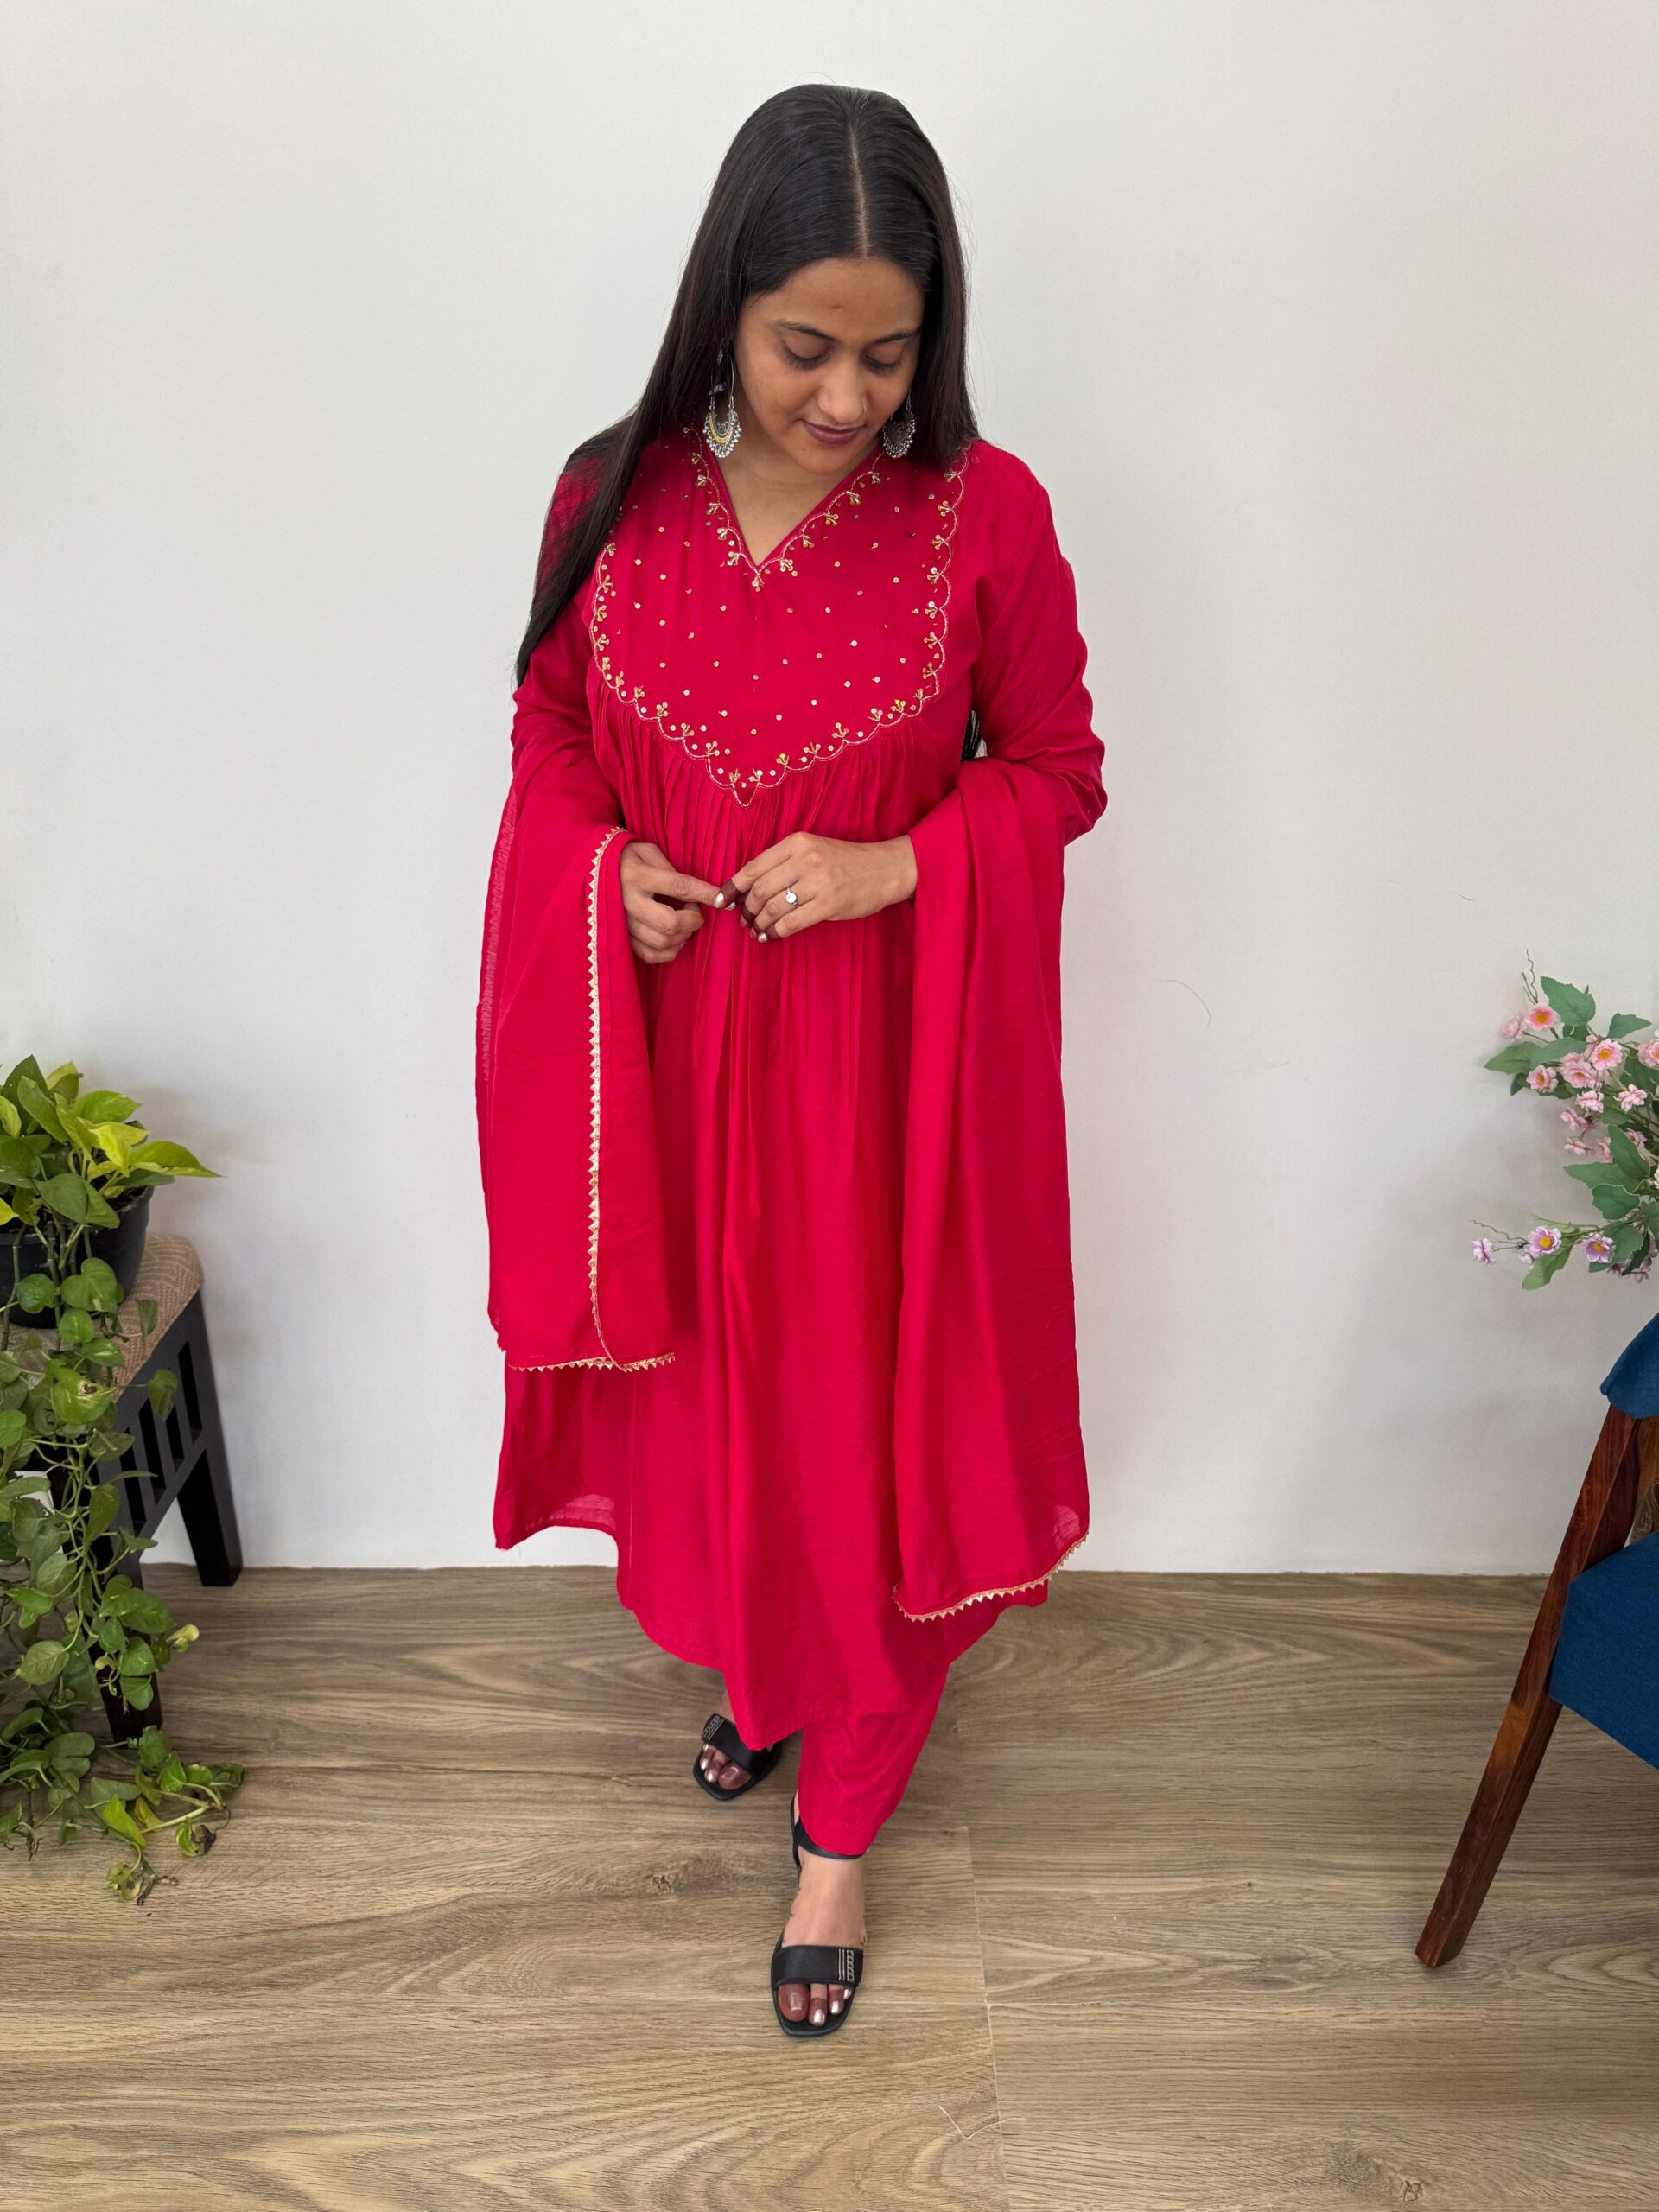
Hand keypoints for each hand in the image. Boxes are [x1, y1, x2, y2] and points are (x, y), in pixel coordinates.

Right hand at [619, 838, 721, 964]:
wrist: (591, 872)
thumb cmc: (627, 859)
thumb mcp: (647, 851)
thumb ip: (670, 868)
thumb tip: (696, 893)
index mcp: (636, 875)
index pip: (679, 886)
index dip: (704, 893)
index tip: (722, 899)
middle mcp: (627, 902)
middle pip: (671, 924)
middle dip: (693, 921)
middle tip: (695, 912)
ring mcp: (622, 924)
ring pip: (663, 942)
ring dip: (683, 936)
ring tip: (683, 922)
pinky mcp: (621, 939)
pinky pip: (651, 955)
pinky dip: (670, 950)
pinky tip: (674, 938)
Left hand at [721, 831, 916, 941]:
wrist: (885, 869)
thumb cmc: (846, 861)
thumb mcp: (813, 849)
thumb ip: (784, 862)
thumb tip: (748, 886)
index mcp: (797, 842)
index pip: (754, 866)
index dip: (734, 886)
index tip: (722, 900)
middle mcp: (805, 860)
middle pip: (760, 890)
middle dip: (747, 908)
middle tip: (743, 920)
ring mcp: (817, 882)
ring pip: (773, 907)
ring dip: (759, 923)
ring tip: (755, 930)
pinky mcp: (828, 904)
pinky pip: (791, 923)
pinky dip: (775, 932)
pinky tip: (769, 936)